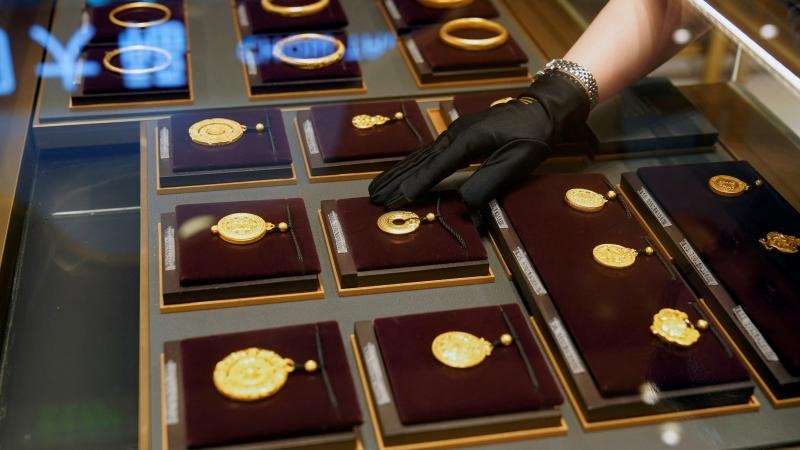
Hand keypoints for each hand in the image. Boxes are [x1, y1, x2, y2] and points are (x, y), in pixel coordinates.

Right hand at [368, 72, 590, 210]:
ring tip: (376, 188)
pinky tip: (400, 173)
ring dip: (397, 173)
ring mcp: (454, 133)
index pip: (437, 167)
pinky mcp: (457, 135)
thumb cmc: (532, 137)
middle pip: (420, 161)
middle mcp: (454, 135)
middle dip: (396, 181)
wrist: (541, 109)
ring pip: (420, 156)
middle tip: (374, 198)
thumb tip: (463, 203)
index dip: (417, 184)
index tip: (398, 199)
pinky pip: (428, 153)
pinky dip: (411, 165)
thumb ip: (490, 183)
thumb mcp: (517, 163)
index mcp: (468, 141)